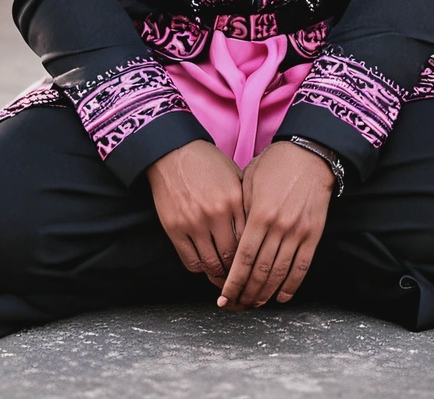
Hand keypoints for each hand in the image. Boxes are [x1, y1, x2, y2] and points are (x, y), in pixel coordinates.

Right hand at [146, 139, 244, 288]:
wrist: (173, 152)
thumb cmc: (206, 163)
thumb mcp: (234, 175)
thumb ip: (247, 201)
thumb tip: (260, 229)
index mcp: (234, 199)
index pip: (249, 240)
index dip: (252, 257)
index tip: (254, 266)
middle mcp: (216, 213)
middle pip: (232, 257)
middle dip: (238, 273)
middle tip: (242, 280)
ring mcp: (193, 223)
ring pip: (211, 265)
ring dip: (219, 276)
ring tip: (225, 279)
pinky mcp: (174, 229)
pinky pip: (190, 261)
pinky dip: (200, 269)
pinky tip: (205, 267)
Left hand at [216, 140, 334, 311]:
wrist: (310, 154)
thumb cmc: (275, 163)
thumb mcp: (249, 180)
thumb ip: (241, 210)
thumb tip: (231, 238)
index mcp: (259, 214)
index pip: (243, 259)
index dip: (233, 282)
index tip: (223, 297)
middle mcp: (279, 227)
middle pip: (261, 271)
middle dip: (246, 293)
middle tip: (236, 305)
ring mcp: (298, 232)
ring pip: (280, 274)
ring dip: (266, 294)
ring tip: (255, 304)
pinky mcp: (313, 234)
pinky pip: (302, 267)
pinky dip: (291, 285)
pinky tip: (281, 296)